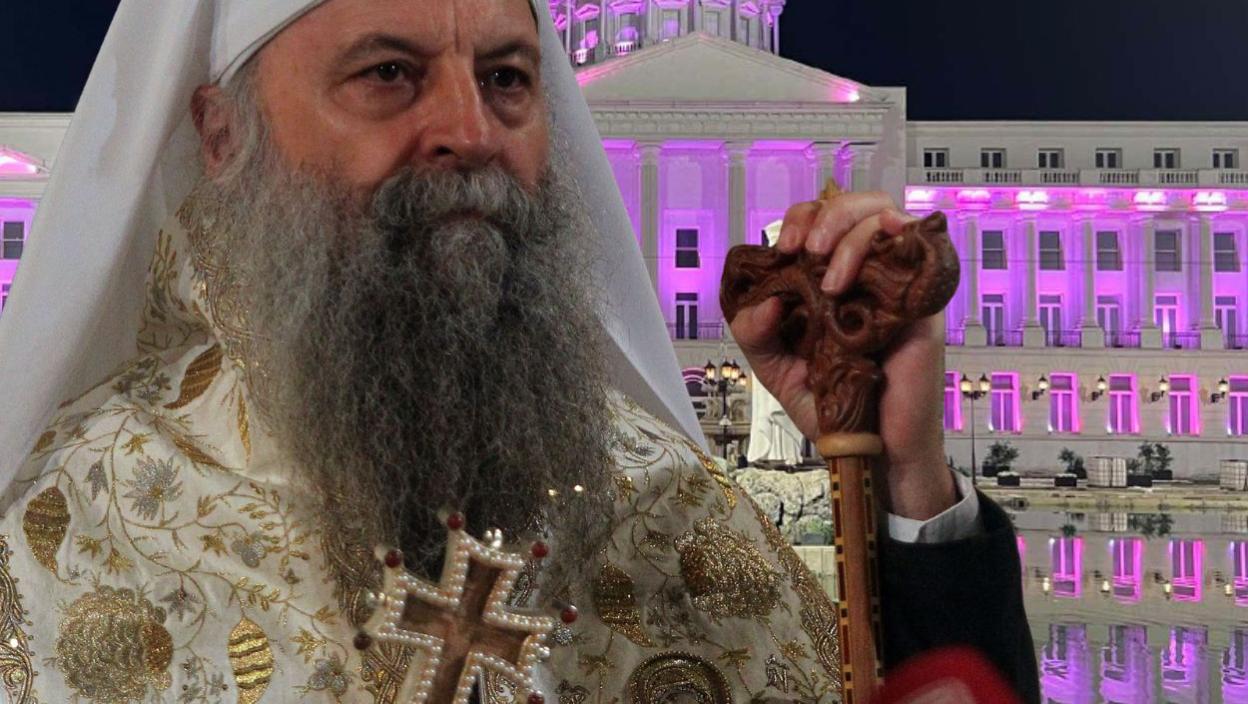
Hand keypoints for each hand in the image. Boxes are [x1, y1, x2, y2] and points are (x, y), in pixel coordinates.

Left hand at [728, 192, 956, 519]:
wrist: (873, 451)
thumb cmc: (832, 408)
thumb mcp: (776, 369)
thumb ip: (755, 333)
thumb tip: (762, 299)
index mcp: (828, 281)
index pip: (820, 222)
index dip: (799, 220)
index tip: (780, 251)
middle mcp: (865, 274)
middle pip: (856, 205)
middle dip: (826, 215)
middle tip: (804, 249)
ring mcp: (896, 284)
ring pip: (884, 217)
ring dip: (851, 235)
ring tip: (831, 279)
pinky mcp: (923, 304)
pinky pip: (918, 249)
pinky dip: (895, 239)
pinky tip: (871, 264)